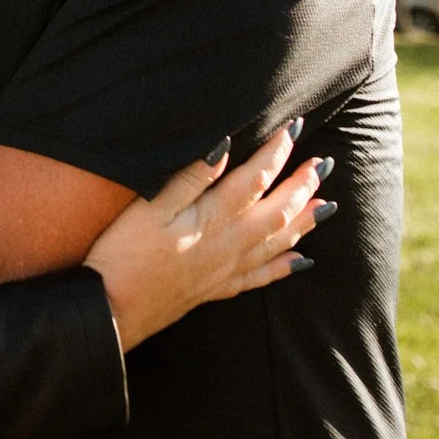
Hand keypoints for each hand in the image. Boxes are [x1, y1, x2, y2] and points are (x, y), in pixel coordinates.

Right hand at [84, 123, 330, 351]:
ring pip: (277, 243)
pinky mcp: (217, 289)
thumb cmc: (122, 253)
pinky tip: (301, 261)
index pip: (254, 180)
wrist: (112, 309)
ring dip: (304, 222)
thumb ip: (188, 179)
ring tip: (327, 206)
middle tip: (323, 164)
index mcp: (211, 219)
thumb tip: (223, 148)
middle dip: (302, 186)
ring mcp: (225, 269)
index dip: (276, 153)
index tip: (294, 129)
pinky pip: (262, 277)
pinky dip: (285, 266)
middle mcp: (227, 244)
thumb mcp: (149, 208)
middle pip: (276, 211)